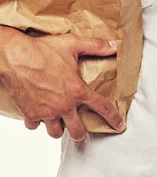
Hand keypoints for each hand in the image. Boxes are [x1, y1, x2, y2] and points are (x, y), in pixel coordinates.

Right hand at [1, 32, 124, 141]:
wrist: (16, 57)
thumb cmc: (44, 49)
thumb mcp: (73, 44)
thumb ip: (96, 46)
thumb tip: (114, 45)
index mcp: (77, 90)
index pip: (102, 107)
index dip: (113, 118)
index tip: (119, 126)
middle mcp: (64, 105)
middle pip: (77, 131)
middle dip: (81, 132)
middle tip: (80, 128)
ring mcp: (46, 112)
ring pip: (56, 133)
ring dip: (58, 128)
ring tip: (59, 120)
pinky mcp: (30, 113)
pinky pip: (35, 126)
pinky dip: (37, 122)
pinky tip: (39, 113)